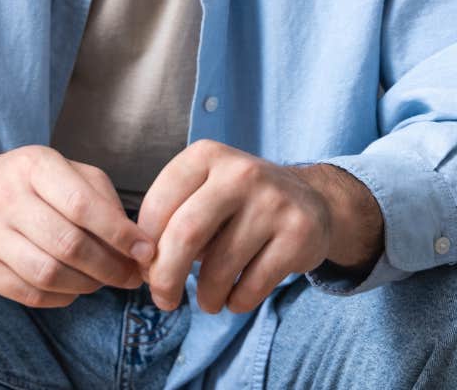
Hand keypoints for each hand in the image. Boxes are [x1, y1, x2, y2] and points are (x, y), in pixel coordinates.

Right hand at [0, 147, 154, 308]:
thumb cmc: (31, 186)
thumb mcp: (68, 173)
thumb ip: (104, 201)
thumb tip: (138, 245)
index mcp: (34, 165)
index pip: (82, 205)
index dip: (119, 234)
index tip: (145, 252)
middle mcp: (4, 195)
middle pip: (68, 244)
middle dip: (109, 267)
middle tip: (129, 276)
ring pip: (49, 274)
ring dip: (86, 285)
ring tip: (101, 281)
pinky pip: (30, 294)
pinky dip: (61, 297)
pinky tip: (71, 287)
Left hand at [136, 141, 383, 315]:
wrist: (311, 200)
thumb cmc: (238, 202)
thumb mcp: (202, 191)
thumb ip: (171, 219)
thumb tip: (147, 267)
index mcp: (206, 155)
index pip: (159, 204)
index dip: (145, 245)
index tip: (145, 267)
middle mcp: (241, 172)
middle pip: (185, 234)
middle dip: (166, 276)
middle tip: (163, 299)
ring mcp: (273, 202)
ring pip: (220, 266)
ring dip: (206, 296)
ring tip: (206, 302)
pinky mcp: (299, 234)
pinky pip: (253, 284)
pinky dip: (237, 301)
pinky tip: (234, 299)